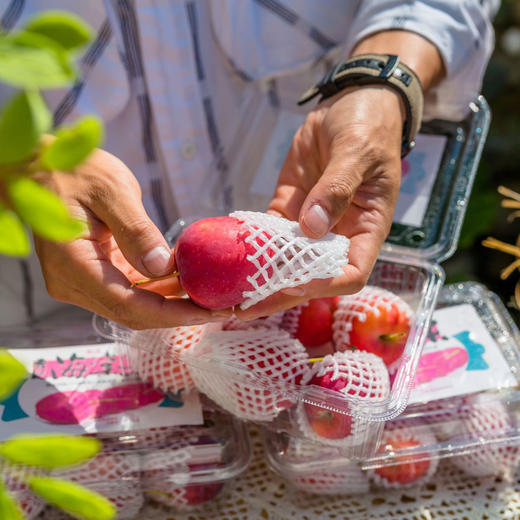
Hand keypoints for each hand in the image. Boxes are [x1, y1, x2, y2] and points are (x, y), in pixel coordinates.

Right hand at [33, 147, 231, 328]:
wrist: (44, 168)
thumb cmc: (74, 170)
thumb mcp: (112, 189)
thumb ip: (136, 230)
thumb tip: (162, 268)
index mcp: (72, 263)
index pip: (127, 304)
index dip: (170, 313)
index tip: (207, 311)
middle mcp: (72, 282)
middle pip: (132, 312)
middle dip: (177, 313)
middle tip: (218, 308)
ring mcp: (80, 282)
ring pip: (133, 305)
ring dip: (171, 303)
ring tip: (209, 295)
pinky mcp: (92, 275)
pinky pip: (129, 291)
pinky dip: (158, 289)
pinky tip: (185, 281)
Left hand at [235, 85, 403, 319]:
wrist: (352, 103)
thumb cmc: (368, 126)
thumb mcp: (357, 152)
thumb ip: (337, 189)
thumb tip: (312, 228)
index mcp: (365, 228)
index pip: (350, 273)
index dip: (323, 285)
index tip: (291, 288)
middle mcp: (338, 233)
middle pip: (311, 276)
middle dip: (279, 294)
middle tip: (244, 308)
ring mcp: (311, 222)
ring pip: (286, 260)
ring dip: (260, 277)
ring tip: (228, 293)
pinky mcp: (289, 207)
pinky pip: (268, 232)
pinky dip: (250, 245)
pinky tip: (228, 258)